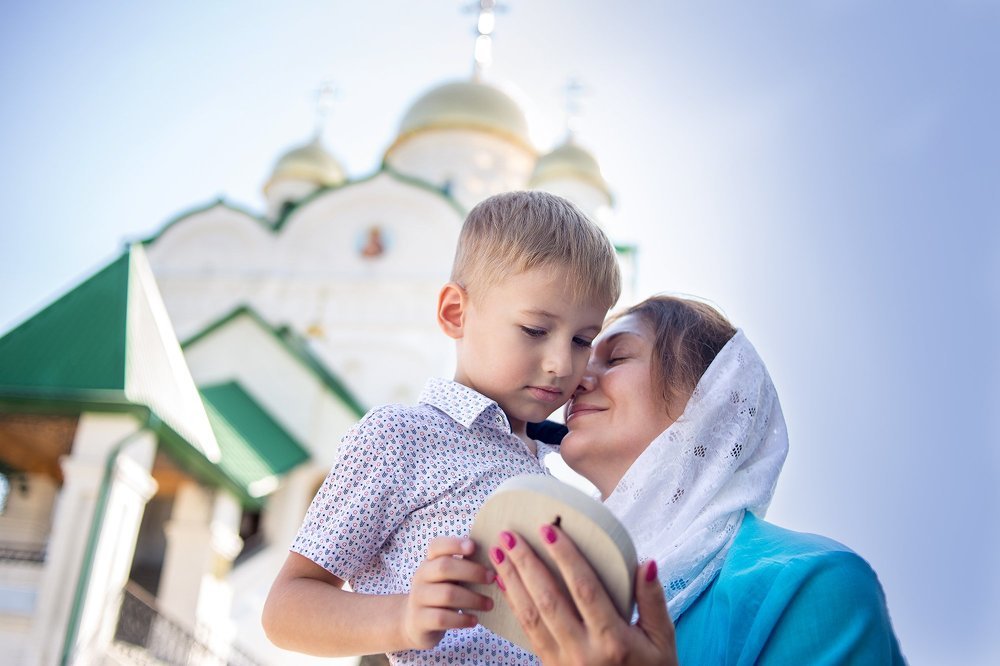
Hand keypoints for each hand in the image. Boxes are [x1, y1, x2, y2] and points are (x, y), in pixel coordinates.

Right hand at [402, 537, 496, 649]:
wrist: (417, 624)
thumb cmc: (442, 595)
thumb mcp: (449, 578)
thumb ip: (464, 566)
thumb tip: (496, 554)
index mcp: (429, 561)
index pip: (436, 545)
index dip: (454, 543)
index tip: (474, 546)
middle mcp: (421, 576)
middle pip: (444, 567)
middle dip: (472, 571)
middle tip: (492, 578)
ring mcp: (418, 599)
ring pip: (447, 594)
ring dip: (473, 599)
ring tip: (489, 604)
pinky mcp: (420, 620)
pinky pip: (443, 618)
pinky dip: (462, 619)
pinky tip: (474, 620)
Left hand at [490, 525, 677, 665]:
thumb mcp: (662, 639)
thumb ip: (653, 601)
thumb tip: (646, 563)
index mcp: (613, 640)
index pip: (585, 589)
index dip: (566, 557)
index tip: (549, 530)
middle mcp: (583, 651)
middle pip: (549, 600)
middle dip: (526, 564)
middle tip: (510, 535)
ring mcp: (562, 662)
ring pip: (531, 616)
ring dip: (513, 581)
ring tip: (499, 553)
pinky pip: (528, 633)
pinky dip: (514, 605)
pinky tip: (505, 584)